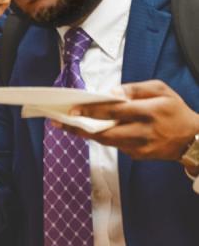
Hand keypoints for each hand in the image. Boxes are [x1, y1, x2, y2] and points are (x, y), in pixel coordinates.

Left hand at [54, 80, 198, 160]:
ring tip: (68, 126)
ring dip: (86, 134)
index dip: (92, 111)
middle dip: (80, 128)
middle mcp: (144, 131)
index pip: (115, 111)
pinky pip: (116, 146)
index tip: (73, 109)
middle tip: (60, 121)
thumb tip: (111, 93)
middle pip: (106, 132)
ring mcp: (141, 146)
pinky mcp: (139, 156)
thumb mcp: (161, 91)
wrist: (193, 139)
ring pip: (107, 142)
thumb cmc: (174, 110)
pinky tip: (92, 130)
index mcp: (149, 111)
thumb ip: (136, 89)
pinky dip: (105, 138)